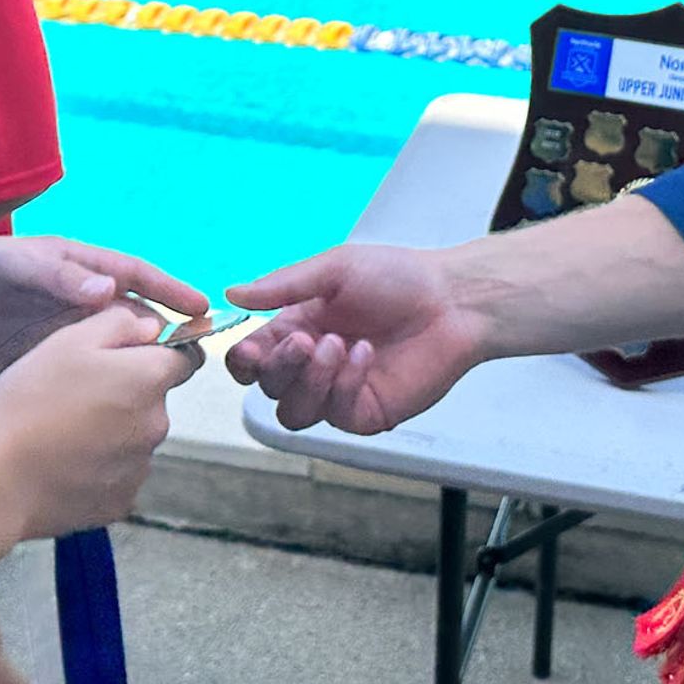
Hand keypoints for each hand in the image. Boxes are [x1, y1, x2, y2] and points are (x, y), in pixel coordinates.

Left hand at [0, 234, 207, 380]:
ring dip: (133, 366)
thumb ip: (56, 275)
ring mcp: (50, 333)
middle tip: (194, 361)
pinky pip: (75, 375)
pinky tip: (114, 413)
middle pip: (128, 314)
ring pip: (106, 350)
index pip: (132, 275)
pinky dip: (98, 390)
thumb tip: (112, 289)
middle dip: (162, 333)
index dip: (169, 290)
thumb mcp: (6, 265)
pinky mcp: (29, 365)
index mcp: (71, 264)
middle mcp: (69, 297)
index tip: (203, 310)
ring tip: (162, 393)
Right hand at [0, 303, 198, 541]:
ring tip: (64, 430)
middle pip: (155, 398)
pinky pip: (119, 473)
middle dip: (128, 391)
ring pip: (135, 436)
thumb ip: (121, 324)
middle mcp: (157, 424)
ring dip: (114, 429)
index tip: (131, 354)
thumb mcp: (69, 340)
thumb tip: (153, 326)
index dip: (161, 350)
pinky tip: (64, 461)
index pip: (185, 357)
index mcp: (149, 379)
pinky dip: (101, 465)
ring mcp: (139, 467)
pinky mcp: (120, 501)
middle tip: (77, 392)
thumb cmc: (30, 401)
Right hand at [224, 243, 487, 434]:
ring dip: (309, 380)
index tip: (250, 349)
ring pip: (294, 412)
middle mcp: (313, 364)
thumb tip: (231, 293)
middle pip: (268, 388)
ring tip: (337, 345)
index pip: (251, 359)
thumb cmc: (397, 277)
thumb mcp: (334, 268)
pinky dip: (344, 384)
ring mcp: (338, 392)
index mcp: (297, 328)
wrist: (452, 300)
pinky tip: (366, 355)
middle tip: (304, 340)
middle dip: (279, 367)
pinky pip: (335, 414)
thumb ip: (283, 286)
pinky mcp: (366, 412)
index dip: (243, 361)